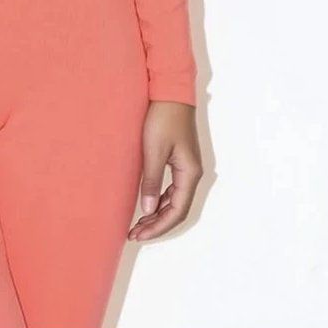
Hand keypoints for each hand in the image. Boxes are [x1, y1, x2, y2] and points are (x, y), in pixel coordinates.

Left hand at [127, 100, 201, 241]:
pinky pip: (172, 189)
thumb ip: (151, 181)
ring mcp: (187, 167)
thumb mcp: (153, 151)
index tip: (139, 235)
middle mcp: (192, 173)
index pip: (177, 211)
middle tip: (135, 235)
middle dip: (157, 225)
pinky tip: (146, 205)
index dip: (159, 227)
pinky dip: (159, 201)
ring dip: (158, 214)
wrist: (170, 92)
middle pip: (178, 209)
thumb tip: (147, 210)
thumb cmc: (162, 118)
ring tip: (138, 225)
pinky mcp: (180, 161)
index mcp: (190, 173)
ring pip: (175, 200)